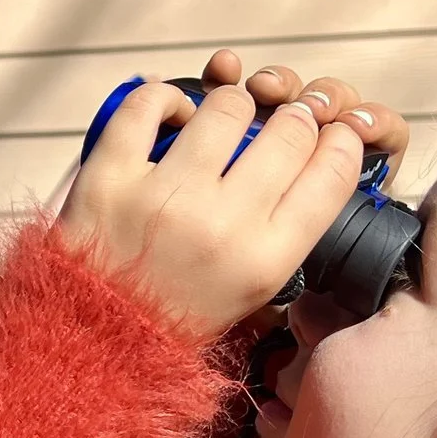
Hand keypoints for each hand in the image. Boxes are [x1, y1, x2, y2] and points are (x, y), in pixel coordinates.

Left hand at [59, 64, 406, 335]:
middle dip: (294, 116)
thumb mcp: (252, 289)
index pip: (332, 173)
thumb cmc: (178, 309)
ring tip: (223, 119)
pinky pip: (147, 105)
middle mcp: (221, 226)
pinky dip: (164, 97)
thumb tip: (323, 156)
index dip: (341, 140)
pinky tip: (173, 111)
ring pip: (228, 107)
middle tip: (280, 120)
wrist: (95, 340)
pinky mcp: (110, 179)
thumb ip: (288, 230)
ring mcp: (164, 198)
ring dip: (234, 103)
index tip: (330, 133)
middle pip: (290, 132)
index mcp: (265, 260)